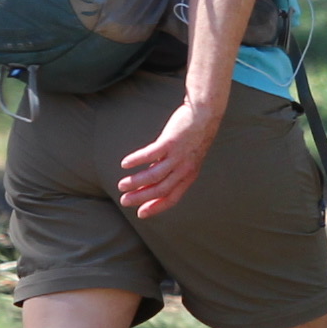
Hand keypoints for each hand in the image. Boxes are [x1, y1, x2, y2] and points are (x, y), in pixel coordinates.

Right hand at [115, 98, 222, 218]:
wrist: (205, 114)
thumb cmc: (194, 135)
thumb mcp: (186, 158)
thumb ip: (169, 170)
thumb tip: (149, 180)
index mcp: (189, 175)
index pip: (172, 198)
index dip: (156, 207)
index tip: (141, 213)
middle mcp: (184, 169)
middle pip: (160, 189)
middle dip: (140, 198)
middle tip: (125, 201)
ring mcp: (177, 156)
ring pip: (153, 175)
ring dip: (136, 182)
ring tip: (122, 185)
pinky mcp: (170, 142)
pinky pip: (150, 155)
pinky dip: (136, 160)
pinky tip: (125, 163)